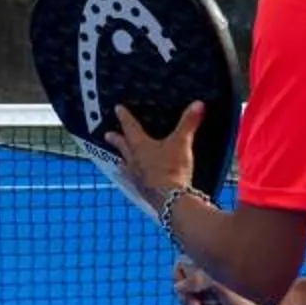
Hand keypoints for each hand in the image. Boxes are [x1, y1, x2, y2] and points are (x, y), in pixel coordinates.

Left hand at [103, 101, 201, 215]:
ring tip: (118, 162)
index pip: (130, 127)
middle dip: (116, 139)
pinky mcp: (142, 191)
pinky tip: (135, 183)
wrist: (170, 200)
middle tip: (107, 135)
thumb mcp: (182, 143)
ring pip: (126, 165)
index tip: (117, 109)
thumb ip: (189, 123)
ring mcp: (136, 177)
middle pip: (123, 147)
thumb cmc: (172, 169)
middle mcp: (134, 160)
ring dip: (122, 161)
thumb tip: (198, 104)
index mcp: (140, 145)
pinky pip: (134, 182)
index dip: (125, 117)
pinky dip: (133, 179)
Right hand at [173, 258, 267, 304]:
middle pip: (185, 289)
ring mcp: (213, 300)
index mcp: (211, 268)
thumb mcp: (219, 283)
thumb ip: (195, 280)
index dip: (180, 280)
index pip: (183, 268)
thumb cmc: (245, 296)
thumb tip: (178, 288)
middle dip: (186, 301)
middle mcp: (210, 282)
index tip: (187, 289)